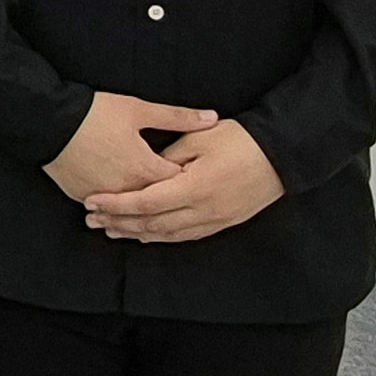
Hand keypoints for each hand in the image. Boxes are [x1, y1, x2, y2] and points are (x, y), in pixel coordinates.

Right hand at [44, 93, 216, 204]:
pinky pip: (106, 210)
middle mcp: (127, 188)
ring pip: (130, 213)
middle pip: (157, 204)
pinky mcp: (83, 196)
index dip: (191, 180)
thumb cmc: (94, 113)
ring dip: (142, 212)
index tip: (199, 178)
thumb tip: (212, 118)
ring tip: (154, 214)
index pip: (179, 182)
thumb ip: (178, 117)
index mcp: (145, 168)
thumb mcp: (139, 110)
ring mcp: (104, 196)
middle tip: (183, 201)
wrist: (48, 121)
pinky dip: (115, 211)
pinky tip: (122, 213)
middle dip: (169, 201)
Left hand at [82, 120, 282, 243]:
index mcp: (194, 188)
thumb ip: (169, 156)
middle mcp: (203, 210)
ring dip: (137, 233)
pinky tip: (145, 235)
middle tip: (92, 220)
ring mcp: (215, 220)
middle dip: (119, 222)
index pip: (145, 202)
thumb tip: (146, 169)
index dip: (116, 204)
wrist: (283, 155)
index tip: (92, 201)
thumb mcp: (200, 139)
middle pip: (152, 224)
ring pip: (167, 234)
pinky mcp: (223, 223)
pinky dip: (162, 237)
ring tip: (111, 229)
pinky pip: (186, 236)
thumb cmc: (241, 140)